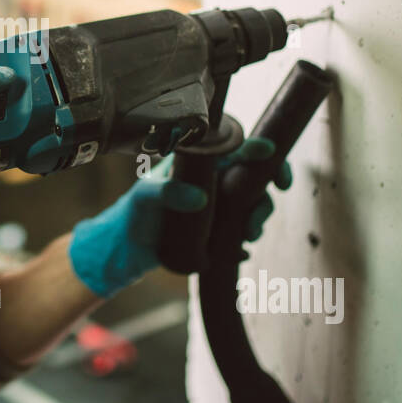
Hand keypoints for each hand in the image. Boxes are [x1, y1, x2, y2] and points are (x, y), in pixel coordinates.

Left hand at [67, 137, 291, 298]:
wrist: (128, 247)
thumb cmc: (135, 211)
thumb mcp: (146, 196)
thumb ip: (167, 192)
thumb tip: (201, 199)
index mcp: (202, 164)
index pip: (238, 150)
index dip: (261, 151)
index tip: (273, 160)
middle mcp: (214, 183)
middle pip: (254, 182)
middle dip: (264, 200)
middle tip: (255, 221)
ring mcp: (218, 209)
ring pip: (251, 209)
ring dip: (257, 223)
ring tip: (247, 237)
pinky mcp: (216, 233)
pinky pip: (240, 237)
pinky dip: (243, 245)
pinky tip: (239, 253)